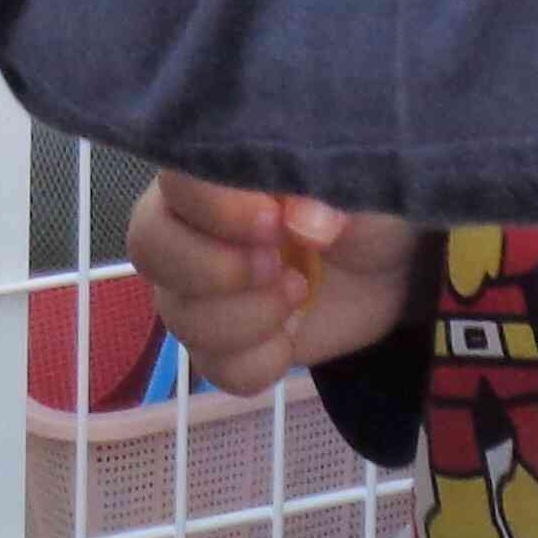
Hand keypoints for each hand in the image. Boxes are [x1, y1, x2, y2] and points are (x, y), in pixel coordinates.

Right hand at [124, 172, 423, 397]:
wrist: (388, 265)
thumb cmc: (361, 202)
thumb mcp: (361, 183)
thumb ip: (329, 190)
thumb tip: (301, 222)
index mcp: (214, 171)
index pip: (174, 180)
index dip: (215, 208)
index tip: (274, 220)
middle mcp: (188, 225)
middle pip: (149, 248)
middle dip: (216, 268)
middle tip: (278, 263)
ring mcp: (197, 288)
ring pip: (181, 318)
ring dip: (249, 317)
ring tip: (298, 291)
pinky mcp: (221, 342)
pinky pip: (214, 367)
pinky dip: (262, 360)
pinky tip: (293, 331)